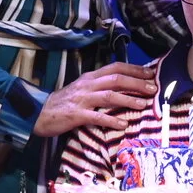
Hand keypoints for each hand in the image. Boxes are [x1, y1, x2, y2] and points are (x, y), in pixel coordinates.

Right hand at [34, 62, 159, 136]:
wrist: (39, 112)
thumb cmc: (65, 102)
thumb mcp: (83, 89)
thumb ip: (101, 86)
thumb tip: (126, 86)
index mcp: (91, 77)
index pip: (116, 68)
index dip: (135, 69)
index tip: (151, 73)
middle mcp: (88, 85)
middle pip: (116, 79)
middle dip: (136, 83)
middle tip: (153, 88)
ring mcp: (82, 99)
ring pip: (109, 96)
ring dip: (128, 99)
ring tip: (143, 104)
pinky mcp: (76, 115)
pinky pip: (96, 117)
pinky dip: (111, 120)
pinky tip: (123, 125)